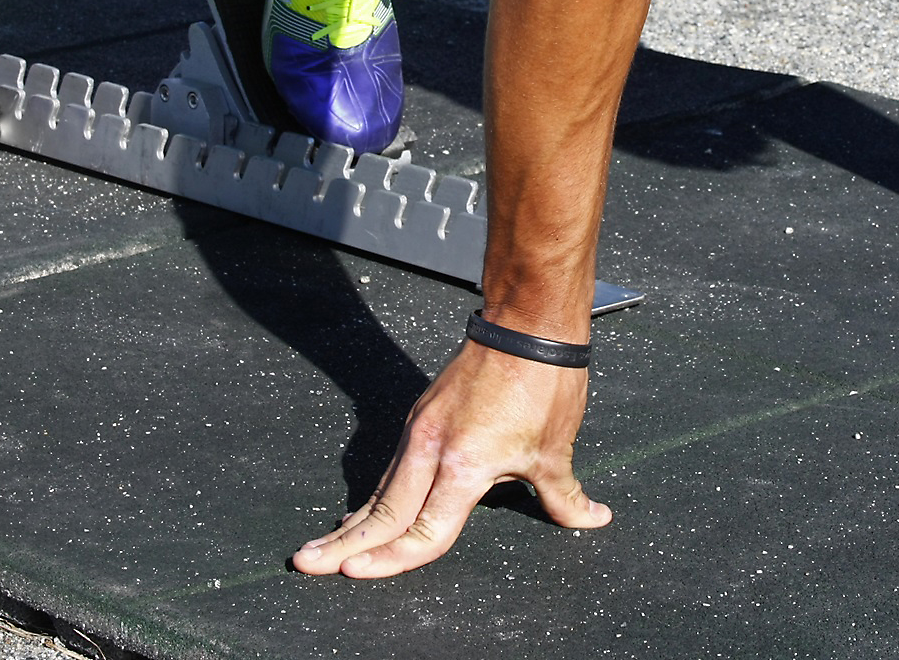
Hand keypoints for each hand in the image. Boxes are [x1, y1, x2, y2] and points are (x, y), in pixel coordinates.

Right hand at [292, 338, 611, 577]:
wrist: (528, 324)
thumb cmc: (544, 384)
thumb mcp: (556, 450)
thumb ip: (565, 498)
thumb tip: (592, 520)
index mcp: (464, 465)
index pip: (425, 530)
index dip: (392, 560)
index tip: (354, 574)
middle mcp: (432, 449)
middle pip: (384, 511)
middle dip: (344, 545)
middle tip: (306, 564)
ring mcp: (422, 429)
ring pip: (385, 488)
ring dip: (356, 521)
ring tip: (325, 548)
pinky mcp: (423, 415)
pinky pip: (395, 466)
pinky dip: (379, 494)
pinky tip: (367, 510)